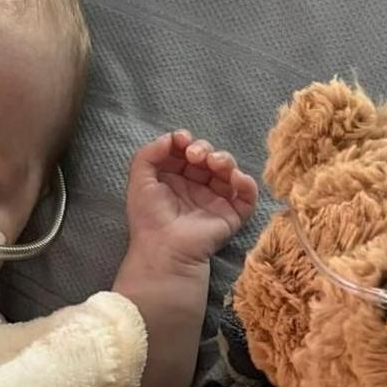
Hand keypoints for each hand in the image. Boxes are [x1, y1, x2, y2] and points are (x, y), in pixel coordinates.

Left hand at [126, 130, 257, 267]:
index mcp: (174, 179)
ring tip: (214, 163)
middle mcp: (196, 187)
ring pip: (228, 171)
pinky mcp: (232, 214)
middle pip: (208, 157)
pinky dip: (247, 183)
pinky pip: (247, 195)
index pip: (186, 152)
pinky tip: (235, 178)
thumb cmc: (149, 216)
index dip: (186, 142)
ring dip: (225, 160)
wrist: (164, 248)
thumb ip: (149, 153)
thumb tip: (171, 138)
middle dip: (204, 149)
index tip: (182, 140)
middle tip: (195, 155)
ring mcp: (215, 200)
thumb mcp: (139, 179)